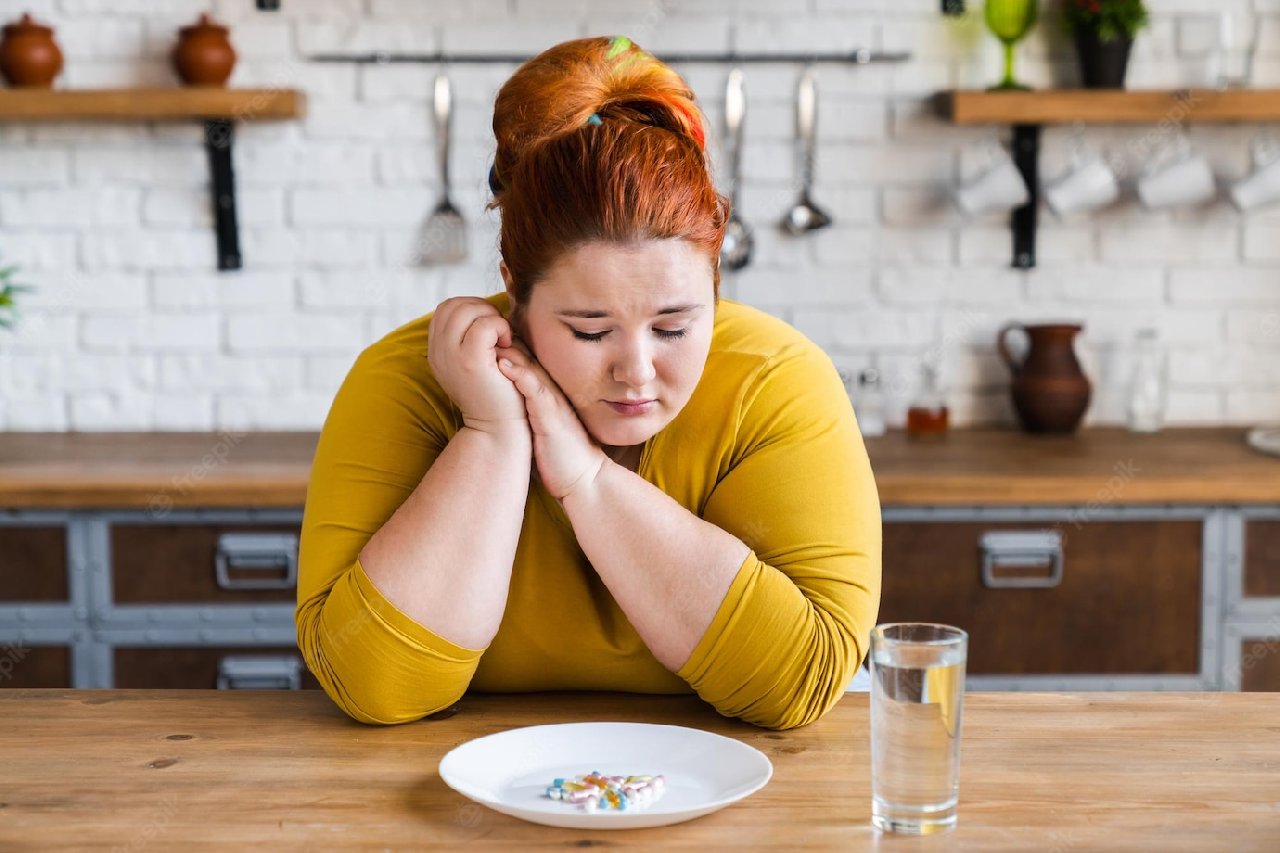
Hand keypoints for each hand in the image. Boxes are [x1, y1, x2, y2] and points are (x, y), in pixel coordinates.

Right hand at [427, 297, 528, 437]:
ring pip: (466, 311)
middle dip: (481, 309)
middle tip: (498, 331)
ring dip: (491, 317)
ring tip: (502, 338)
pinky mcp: (471, 362)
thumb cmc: (495, 393)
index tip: (488, 327)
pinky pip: (484, 325)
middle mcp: (438, 353)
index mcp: (437, 352)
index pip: (445, 308)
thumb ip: (468, 338)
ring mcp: (451, 356)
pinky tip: (507, 344)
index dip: (469, 307)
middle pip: (453, 305)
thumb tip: (481, 309)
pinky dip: (500, 327)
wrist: (498, 427)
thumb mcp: (473, 363)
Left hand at [496, 344, 606, 499]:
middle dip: (504, 338)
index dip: (505, 342)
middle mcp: (549, 392)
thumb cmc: (558, 453)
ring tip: (489, 336)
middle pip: (526, 357)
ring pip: (530, 369)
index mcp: (543, 392)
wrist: (582, 478)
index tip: (484, 329)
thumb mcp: (538, 423)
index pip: (524, 360)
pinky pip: (536, 393)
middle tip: (483, 321)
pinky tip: (506, 365)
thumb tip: (502, 400)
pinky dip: (521, 377)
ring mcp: (552, 404)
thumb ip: (525, 406)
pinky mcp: (552, 419)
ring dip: (510, 351)